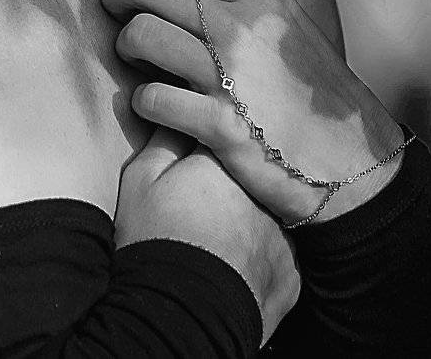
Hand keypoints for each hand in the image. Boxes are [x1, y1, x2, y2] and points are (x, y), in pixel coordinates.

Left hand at [103, 0, 405, 226]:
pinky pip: (152, 99)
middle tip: (118, 18)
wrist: (357, 165)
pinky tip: (155, 107)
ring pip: (140, 36)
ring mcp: (230, 76)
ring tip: (136, 63)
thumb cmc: (313, 93)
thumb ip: (240, 2)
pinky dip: (144, 102)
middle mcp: (242, 27)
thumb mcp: (288, 28)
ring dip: (127, 49)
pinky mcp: (222, 126)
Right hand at [116, 131, 299, 345]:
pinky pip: (275, 256)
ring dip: (246, 221)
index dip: (200, 152)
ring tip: (215, 242)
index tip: (189, 167)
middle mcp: (262, 193)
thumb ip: (162, 140)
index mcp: (224, 163)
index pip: (218, 137)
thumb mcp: (140, 180)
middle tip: (198, 209)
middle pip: (245, 178)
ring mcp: (281, 236)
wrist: (178, 316)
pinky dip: (258, 259)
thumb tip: (174, 115)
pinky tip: (233, 266)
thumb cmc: (154, 240)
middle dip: (226, 186)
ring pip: (263, 216)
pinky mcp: (290, 274)